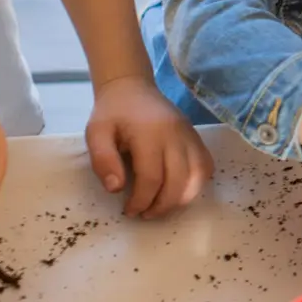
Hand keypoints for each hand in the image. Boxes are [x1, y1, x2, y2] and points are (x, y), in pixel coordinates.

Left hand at [85, 75, 213, 218]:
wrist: (132, 88)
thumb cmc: (112, 113)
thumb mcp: (96, 133)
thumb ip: (102, 160)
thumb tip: (116, 189)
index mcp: (149, 134)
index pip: (152, 178)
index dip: (141, 201)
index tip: (129, 211)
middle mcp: (176, 136)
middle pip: (179, 182)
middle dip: (162, 206)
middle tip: (145, 214)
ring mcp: (190, 136)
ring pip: (197, 178)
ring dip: (181, 199)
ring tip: (161, 206)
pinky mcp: (197, 138)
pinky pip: (205, 167)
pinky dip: (196, 185)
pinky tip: (178, 189)